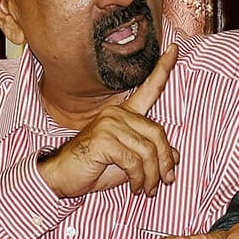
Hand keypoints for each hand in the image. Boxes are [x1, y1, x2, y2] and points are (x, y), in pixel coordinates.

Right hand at [38, 44, 178, 197]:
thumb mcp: (130, 161)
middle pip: (157, 132)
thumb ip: (151, 154)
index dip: (163, 69)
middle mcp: (117, 113)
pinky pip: (134, 160)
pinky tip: (135, 187)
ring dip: (152, 175)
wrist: (63, 177)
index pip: (148, 88)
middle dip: (164, 161)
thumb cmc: (95, 167)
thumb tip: (175, 155)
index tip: (175, 49)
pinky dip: (139, 178)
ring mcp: (109, 124)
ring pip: (147, 150)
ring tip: (147, 189)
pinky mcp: (104, 139)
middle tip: (166, 181)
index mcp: (124, 112)